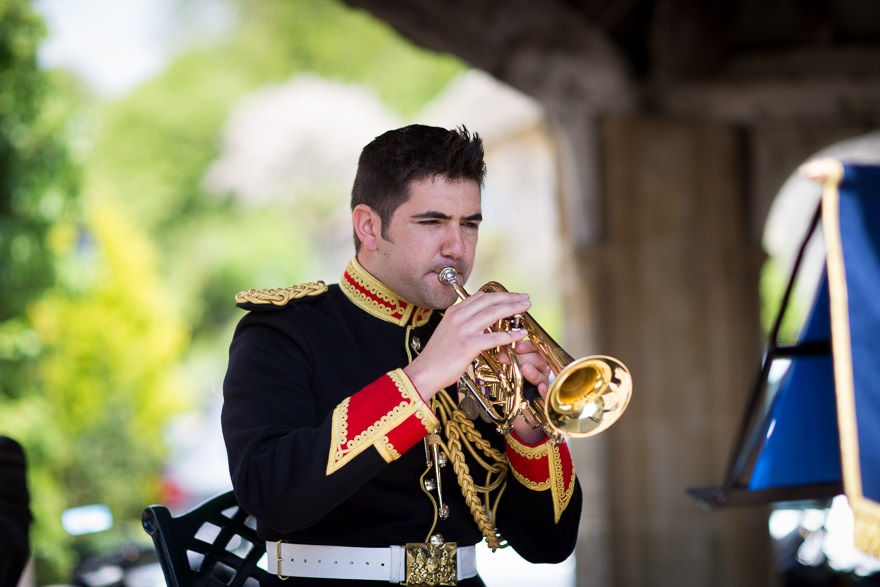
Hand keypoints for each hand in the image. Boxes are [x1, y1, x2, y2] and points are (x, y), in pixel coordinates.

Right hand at [404, 290, 531, 402]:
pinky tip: (520, 334)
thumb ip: (464, 323)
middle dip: (510, 297)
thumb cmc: (437, 357)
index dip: (499, 294)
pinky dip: (510, 335)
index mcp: (454, 312)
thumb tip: (482, 323)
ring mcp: (463, 330)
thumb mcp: (448, 332)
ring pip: (493, 313)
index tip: (512, 295)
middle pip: (489, 300)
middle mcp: (458, 317)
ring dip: (513, 308)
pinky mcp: (468, 345)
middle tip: (525, 298)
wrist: (424, 371)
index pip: (480, 296)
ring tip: (525, 308)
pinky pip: (494, 337)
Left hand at [505, 339, 552, 441]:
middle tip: (506, 357)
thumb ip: (507, 361)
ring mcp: (543, 384)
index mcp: (533, 361)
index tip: (517, 346)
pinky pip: (548, 393)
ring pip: (543, 374)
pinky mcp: (544, 398)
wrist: (516, 415)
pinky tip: (540, 388)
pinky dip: (544, 390)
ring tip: (523, 369)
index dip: (528, 345)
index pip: (536, 348)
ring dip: (533, 371)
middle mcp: (541, 371)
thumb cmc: (511, 390)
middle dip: (523, 357)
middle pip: (539, 359)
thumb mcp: (506, 373)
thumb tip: (501, 350)